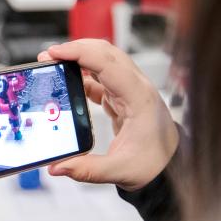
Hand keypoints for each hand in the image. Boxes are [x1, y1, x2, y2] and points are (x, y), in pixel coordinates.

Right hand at [39, 39, 177, 190]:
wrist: (172, 166)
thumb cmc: (155, 163)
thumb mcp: (121, 171)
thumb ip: (87, 170)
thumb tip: (58, 167)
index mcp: (138, 98)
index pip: (107, 63)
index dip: (80, 53)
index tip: (55, 53)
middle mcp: (136, 87)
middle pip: (105, 52)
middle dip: (75, 49)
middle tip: (48, 56)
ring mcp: (130, 89)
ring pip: (103, 60)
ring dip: (79, 58)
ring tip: (55, 63)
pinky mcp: (123, 96)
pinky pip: (102, 76)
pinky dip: (83, 74)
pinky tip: (69, 80)